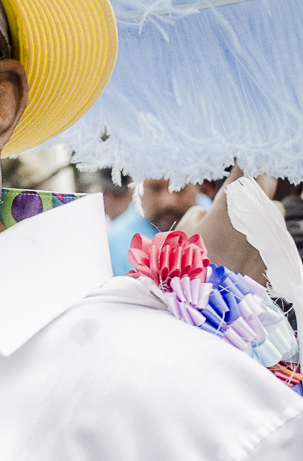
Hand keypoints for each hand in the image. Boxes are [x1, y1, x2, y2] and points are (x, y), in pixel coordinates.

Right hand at [186, 165, 268, 283]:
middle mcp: (253, 216)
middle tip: (248, 182)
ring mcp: (267, 236)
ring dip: (265, 211)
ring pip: (276, 210)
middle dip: (258, 179)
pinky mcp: (275, 255)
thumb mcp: (183, 232)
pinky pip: (275, 236)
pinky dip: (265, 237)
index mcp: (229, 205)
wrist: (204, 303)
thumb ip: (201, 212)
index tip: (240, 157)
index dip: (243, 160)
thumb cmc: (187, 265)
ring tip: (248, 223)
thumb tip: (212, 211)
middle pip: (267, 182)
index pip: (244, 168)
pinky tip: (250, 247)